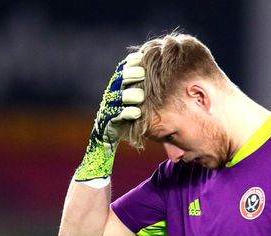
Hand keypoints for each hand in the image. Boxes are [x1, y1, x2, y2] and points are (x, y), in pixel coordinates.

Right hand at [74, 52, 144, 180]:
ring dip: (129, 95)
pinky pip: (116, 116)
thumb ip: (144, 88)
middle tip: (142, 73)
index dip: (131, 63)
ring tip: (140, 96)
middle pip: (118, 80)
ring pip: (117, 97)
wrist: (108, 141)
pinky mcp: (107, 123)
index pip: (122, 69)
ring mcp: (108, 108)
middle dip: (130, 75)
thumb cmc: (128, 118)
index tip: (142, 58)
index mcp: (117, 86)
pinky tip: (136, 112)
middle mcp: (111, 95)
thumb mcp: (136, 101)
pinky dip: (126, 113)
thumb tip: (162, 70)